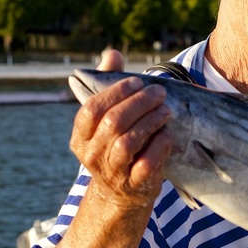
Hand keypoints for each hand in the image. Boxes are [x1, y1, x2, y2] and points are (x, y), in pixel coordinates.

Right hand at [69, 49, 171, 209]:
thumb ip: (108, 85)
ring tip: (166, 110)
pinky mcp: (134, 185)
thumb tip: (112, 53)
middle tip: (159, 92)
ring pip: (128, 143)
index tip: (137, 81)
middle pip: (112, 123)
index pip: (91, 109)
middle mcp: (91, 155)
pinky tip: (167, 134)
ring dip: (150, 121)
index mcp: (80, 137)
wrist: (120, 194)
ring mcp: (112, 172)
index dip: (115, 92)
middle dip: (139, 103)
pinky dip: (158, 146)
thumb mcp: (106, 119)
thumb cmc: (114, 145)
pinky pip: (146, 164)